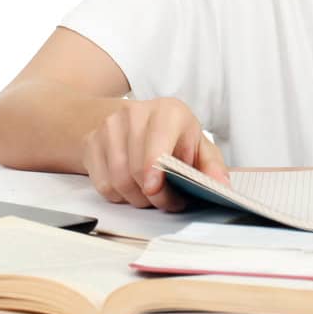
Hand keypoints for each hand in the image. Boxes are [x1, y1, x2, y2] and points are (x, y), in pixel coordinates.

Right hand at [81, 97, 228, 209]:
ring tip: (151, 195)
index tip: (155, 188)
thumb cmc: (173, 137)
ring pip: (117, 180)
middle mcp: (136, 113)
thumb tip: (220, 185)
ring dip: (136, 198)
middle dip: (153, 196)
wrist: (135, 122)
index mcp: (168, 111)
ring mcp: (110, 127)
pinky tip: (132, 187)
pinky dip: (119, 195)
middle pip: (135, 169)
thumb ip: (211, 166)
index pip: (156, 142)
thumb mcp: (199, 146)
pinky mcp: (92, 142)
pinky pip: (102, 184)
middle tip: (167, 202)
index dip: (154, 168)